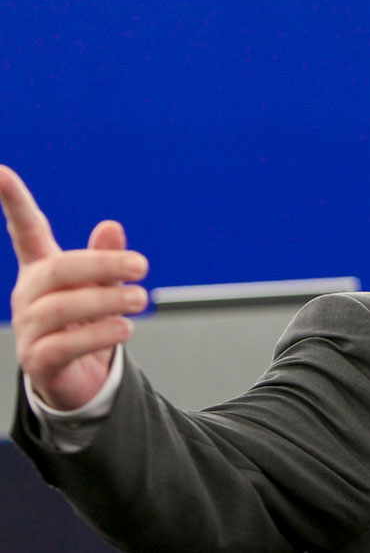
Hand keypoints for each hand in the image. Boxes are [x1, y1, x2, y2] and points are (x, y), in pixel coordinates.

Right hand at [0, 166, 148, 409]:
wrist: (83, 379)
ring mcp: (29, 329)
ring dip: (107, 300)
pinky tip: (124, 327)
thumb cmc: (90, 323)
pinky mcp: (38, 361)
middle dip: (101, 263)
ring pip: (61, 307)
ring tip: (141, 299)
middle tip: (144, 266)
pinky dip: (98, 334)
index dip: (13, 201)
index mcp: (42, 270)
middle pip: (57, 270)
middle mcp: (29, 295)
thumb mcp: (104, 287)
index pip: (26, 231)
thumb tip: (111, 226)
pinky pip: (64, 345)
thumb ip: (108, 260)